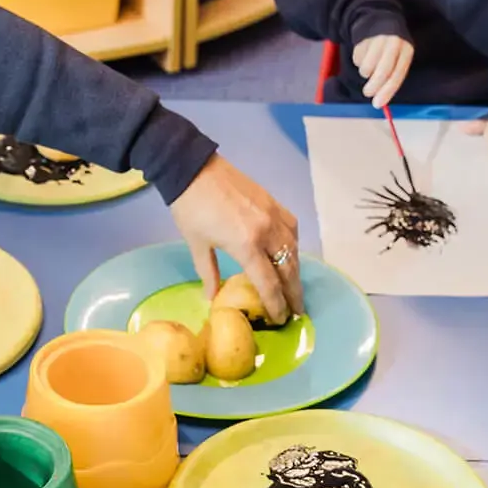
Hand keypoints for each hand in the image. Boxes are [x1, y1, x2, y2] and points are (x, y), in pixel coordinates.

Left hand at [170, 156, 304, 323]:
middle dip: (294, 293)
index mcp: (246, 245)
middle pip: (288, 269)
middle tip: (297, 312)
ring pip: (293, 249)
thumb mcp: (196, 244)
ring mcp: (273, 215)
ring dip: (296, 271)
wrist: (193, 168)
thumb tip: (212, 298)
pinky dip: (293, 245)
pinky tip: (289, 254)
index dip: (276, 304)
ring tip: (295, 288)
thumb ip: (209, 273)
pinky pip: (291, 229)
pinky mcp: (273, 202)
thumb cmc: (190, 208)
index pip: (269, 283)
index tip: (280, 319)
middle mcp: (266, 232)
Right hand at [351, 35, 414, 108]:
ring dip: (366, 73)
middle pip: (383, 71)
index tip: (378, 104)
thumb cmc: (392, 48)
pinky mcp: (364, 38)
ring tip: (369, 68)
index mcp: (406, 49)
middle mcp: (393, 43)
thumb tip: (380, 100)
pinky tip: (365, 55)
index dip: (387, 91)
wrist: (380, 20)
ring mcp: (377, 39)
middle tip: (368, 93)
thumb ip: (392, 76)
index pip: (398, 74)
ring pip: (367, 67)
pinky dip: (359, 63)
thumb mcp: (398, 58)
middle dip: (374, 86)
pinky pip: (357, 59)